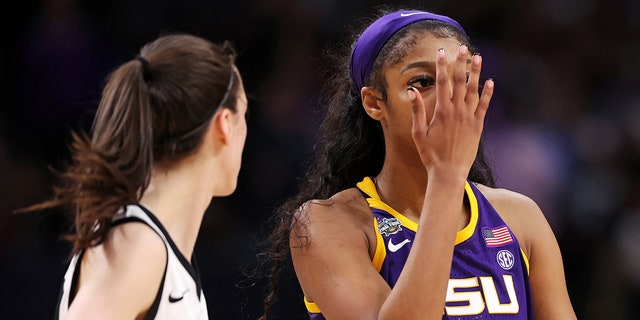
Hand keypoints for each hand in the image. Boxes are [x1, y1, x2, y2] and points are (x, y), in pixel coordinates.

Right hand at [409, 45, 493, 178]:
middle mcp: (457, 111)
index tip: (441, 52)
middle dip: (461, 63)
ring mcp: (469, 118)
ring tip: (478, 57)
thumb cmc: (430, 154)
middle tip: (463, 48)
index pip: (442, 82)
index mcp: (441, 111)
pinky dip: (487, 93)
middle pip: (459, 81)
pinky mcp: (478, 126)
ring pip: (473, 90)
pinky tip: (489, 82)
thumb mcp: (418, 133)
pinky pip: (484, 106)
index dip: (442, 66)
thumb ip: (417, 110)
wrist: (448, 172)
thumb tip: (412, 91)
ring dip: (475, 73)